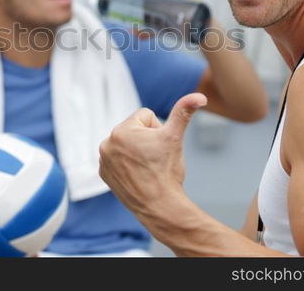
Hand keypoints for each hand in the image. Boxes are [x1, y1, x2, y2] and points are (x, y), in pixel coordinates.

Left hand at [98, 93, 206, 217]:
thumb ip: (184, 112)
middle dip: (146, 140)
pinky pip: (118, 159)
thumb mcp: (175, 137)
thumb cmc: (167, 172)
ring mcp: (103, 160)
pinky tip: (137, 175)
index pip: (146, 116)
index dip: (158, 130)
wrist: (159, 207)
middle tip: (153, 160)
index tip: (159, 148)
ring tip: (145, 168)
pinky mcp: (104, 173)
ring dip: (136, 151)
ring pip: (127, 144)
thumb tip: (200, 96)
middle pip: (135, 129)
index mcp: (122, 130)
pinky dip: (127, 164)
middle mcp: (107, 143)